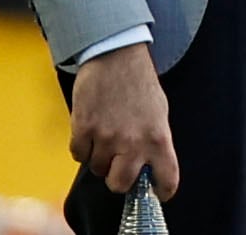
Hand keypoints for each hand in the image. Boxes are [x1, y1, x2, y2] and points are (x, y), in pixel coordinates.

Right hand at [71, 42, 179, 198]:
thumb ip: (155, 142)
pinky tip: (91, 129)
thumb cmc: (140, 83)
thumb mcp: (159, 112)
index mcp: (158, 138)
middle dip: (119, 178)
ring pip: (98, 169)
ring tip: (106, 133)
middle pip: (121, 185)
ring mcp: (106, 137)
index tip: (157, 191)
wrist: (115, 54)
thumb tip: (148, 169)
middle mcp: (133, 142)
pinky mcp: (83, 129)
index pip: (166, 179)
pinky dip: (83, 147)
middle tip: (119, 164)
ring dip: (100, 158)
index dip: (162, 190)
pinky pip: (78, 156)